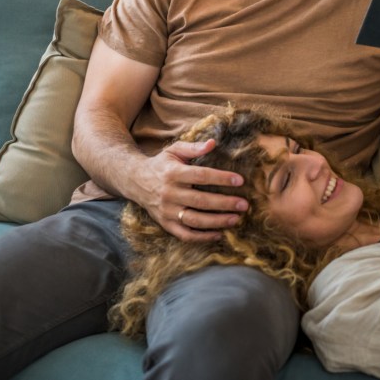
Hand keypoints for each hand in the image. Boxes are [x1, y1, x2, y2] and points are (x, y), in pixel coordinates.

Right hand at [129, 139, 248, 241]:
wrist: (135, 181)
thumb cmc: (162, 164)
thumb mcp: (174, 150)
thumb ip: (193, 147)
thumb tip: (213, 142)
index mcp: (173, 173)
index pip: (201, 176)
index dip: (221, 178)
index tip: (240, 181)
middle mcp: (169, 193)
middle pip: (201, 201)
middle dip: (225, 203)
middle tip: (244, 204)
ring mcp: (167, 211)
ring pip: (195, 220)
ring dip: (217, 222)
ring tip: (236, 219)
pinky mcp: (166, 224)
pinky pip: (185, 235)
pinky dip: (202, 237)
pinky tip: (219, 234)